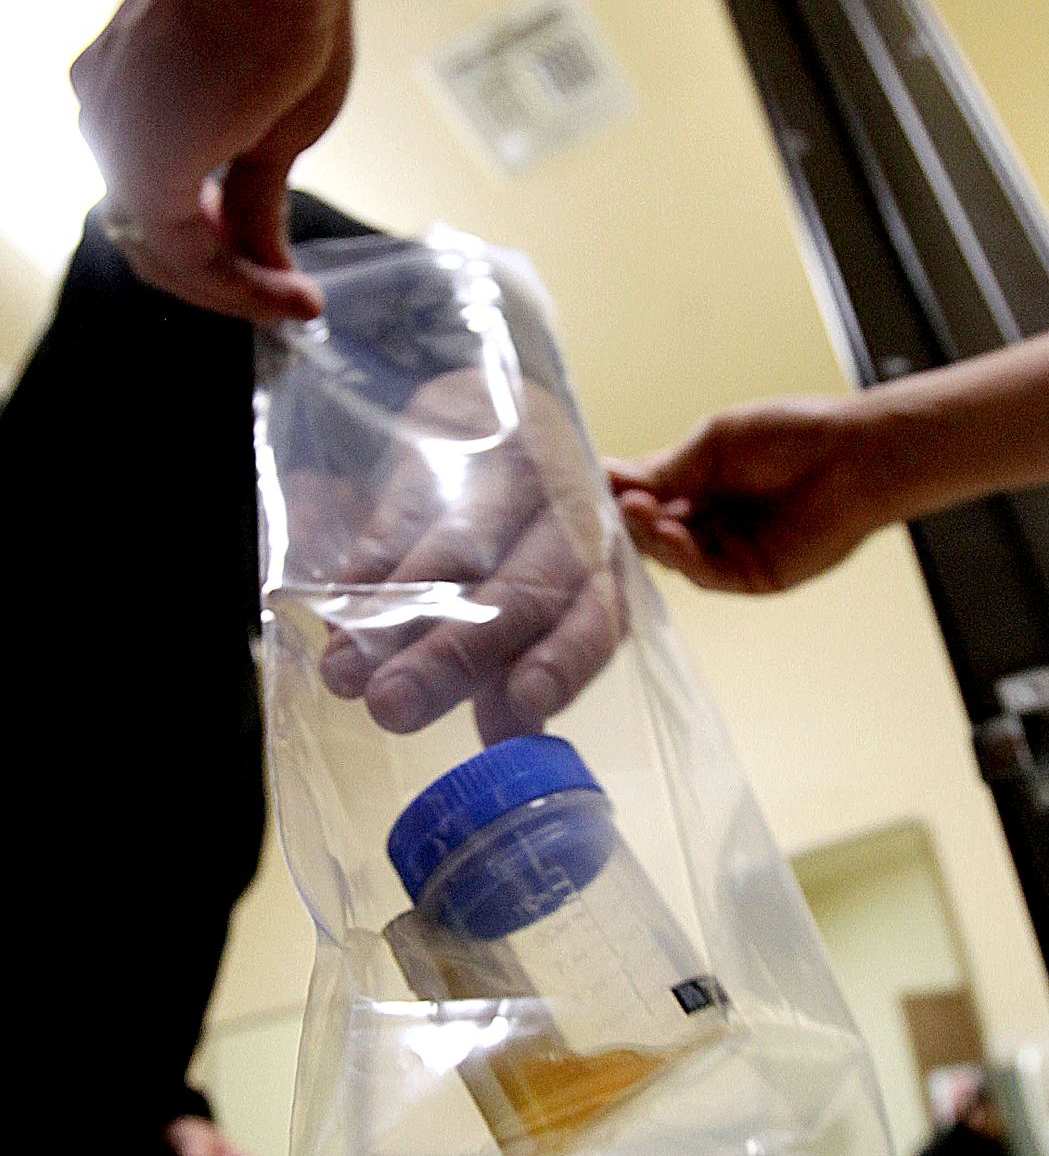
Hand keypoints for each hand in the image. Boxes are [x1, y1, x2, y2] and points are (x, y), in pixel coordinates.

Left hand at [70, 0, 356, 320]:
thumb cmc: (284, 17)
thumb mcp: (274, 134)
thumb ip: (255, 202)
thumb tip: (268, 263)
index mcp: (123, 97)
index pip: (158, 204)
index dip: (221, 254)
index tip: (282, 278)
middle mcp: (103, 116)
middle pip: (151, 239)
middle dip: (224, 286)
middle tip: (287, 304)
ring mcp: (113, 138)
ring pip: (164, 255)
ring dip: (235, 293)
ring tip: (296, 303)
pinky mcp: (139, 163)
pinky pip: (185, 254)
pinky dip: (237, 284)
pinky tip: (286, 292)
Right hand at [296, 370, 624, 743]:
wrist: (496, 407)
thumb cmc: (516, 536)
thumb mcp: (526, 605)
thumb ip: (512, 677)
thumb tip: (502, 748)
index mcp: (602, 572)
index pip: (597, 621)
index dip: (565, 662)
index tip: (524, 702)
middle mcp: (573, 519)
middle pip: (523, 592)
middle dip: (454, 655)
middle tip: (391, 708)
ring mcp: (518, 470)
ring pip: (459, 551)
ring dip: (395, 617)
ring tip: (345, 672)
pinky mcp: (459, 433)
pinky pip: (409, 506)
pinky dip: (371, 563)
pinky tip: (338, 606)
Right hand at [611, 397, 893, 593]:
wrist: (854, 457)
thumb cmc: (795, 435)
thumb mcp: (716, 442)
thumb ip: (668, 468)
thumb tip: (616, 482)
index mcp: (701, 482)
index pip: (647, 494)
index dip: (621, 493)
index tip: (592, 486)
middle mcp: (711, 520)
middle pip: (653, 530)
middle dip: (632, 519)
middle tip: (614, 504)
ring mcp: (729, 550)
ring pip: (673, 556)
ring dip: (653, 536)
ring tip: (639, 513)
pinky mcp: (751, 576)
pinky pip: (705, 574)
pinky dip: (682, 556)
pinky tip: (670, 532)